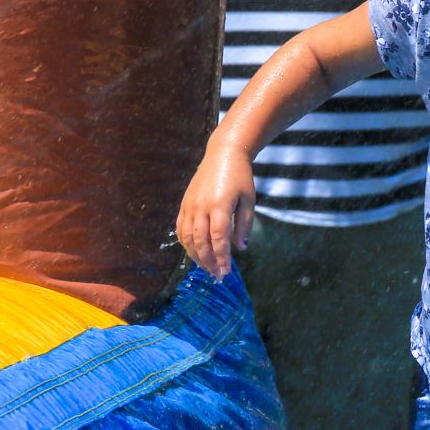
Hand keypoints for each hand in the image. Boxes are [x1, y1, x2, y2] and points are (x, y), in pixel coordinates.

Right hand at [176, 145, 256, 278]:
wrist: (223, 154)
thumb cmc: (240, 177)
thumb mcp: (249, 200)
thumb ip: (244, 225)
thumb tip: (241, 248)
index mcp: (219, 205)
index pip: (218, 238)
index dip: (222, 257)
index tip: (226, 271)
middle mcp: (201, 207)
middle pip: (200, 241)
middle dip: (208, 261)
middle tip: (217, 275)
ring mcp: (190, 205)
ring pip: (187, 237)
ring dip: (196, 256)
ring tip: (207, 268)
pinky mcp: (184, 204)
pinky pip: (180, 228)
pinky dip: (185, 243)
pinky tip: (194, 253)